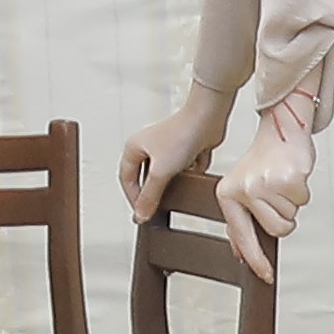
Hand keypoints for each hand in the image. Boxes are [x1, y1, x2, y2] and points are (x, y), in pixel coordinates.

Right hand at [118, 88, 230, 223]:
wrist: (207, 119)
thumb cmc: (181, 134)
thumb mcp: (160, 172)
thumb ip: (150, 196)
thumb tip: (140, 214)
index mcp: (134, 147)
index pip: (126, 179)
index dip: (132, 197)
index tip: (142, 214)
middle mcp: (148, 147)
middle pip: (144, 179)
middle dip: (152, 193)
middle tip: (156, 209)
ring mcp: (166, 149)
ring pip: (164, 176)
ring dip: (171, 184)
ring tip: (176, 192)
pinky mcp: (184, 152)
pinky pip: (182, 172)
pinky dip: (187, 176)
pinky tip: (191, 176)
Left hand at [211, 82, 330, 269]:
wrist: (279, 131)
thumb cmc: (261, 163)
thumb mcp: (241, 190)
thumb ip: (239, 221)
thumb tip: (240, 254)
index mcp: (228, 194)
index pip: (242, 235)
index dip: (255, 259)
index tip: (265, 275)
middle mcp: (244, 189)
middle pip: (276, 230)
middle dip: (283, 218)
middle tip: (276, 198)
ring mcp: (265, 184)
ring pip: (290, 217)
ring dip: (291, 204)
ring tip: (281, 184)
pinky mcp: (287, 178)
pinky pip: (302, 201)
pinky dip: (301, 192)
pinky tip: (290, 177)